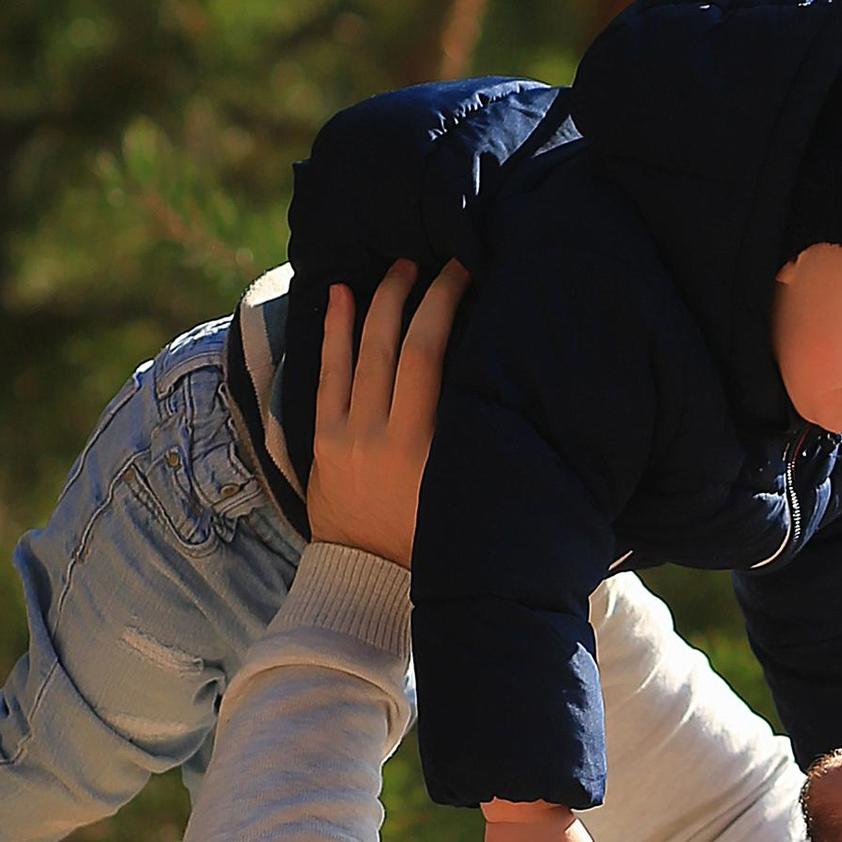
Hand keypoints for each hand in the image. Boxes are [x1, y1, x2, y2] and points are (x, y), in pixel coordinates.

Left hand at [309, 256, 469, 563]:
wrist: (367, 580)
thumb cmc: (431, 542)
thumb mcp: (464, 496)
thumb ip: (480, 447)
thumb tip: (517, 394)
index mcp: (422, 446)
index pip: (429, 356)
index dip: (443, 305)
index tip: (462, 272)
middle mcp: (381, 432)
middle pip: (396, 344)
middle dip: (415, 294)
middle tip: (432, 261)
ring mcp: (346, 434)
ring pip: (358, 352)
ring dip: (377, 303)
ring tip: (396, 269)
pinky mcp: (323, 440)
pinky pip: (325, 374)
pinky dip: (332, 332)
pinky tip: (339, 295)